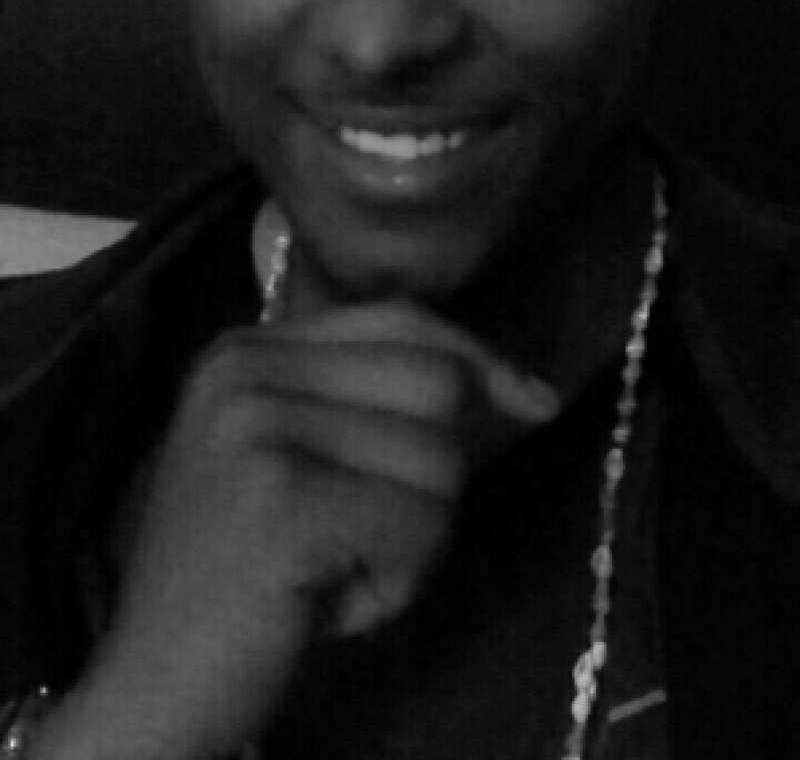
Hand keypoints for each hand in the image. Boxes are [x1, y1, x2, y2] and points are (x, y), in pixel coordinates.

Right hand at [41, 302, 556, 759]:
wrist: (152, 690)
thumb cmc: (244, 583)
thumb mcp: (299, 462)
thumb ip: (376, 408)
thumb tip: (522, 390)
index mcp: (246, 350)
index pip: (399, 318)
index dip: (476, 358)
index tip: (532, 401)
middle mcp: (245, 368)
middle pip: (435, 382)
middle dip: (435, 475)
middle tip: (369, 536)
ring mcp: (257, 427)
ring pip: (438, 459)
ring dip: (415, 540)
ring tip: (337, 573)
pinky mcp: (283, 498)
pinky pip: (419, 524)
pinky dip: (398, 579)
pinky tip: (333, 604)